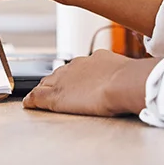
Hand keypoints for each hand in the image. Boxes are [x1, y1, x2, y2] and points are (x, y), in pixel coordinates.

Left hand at [23, 51, 160, 116]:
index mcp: (94, 59)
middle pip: (59, 73)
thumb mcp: (127, 71)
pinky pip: (38, 97)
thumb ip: (124, 74)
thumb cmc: (132, 79)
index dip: (72, 76)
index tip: (73, 82)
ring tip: (39, 96)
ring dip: (43, 89)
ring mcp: (64, 80)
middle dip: (55, 81)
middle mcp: (76, 66)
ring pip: (47, 83)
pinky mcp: (57, 96)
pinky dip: (32, 101)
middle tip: (50, 89)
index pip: (77, 67)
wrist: (123, 82)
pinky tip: (29, 105)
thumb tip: (134, 78)